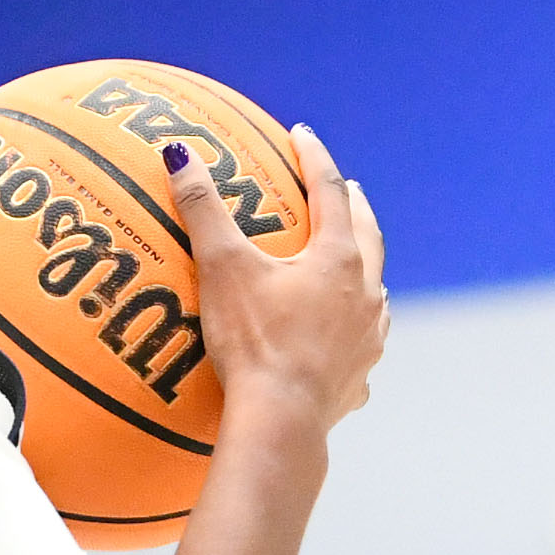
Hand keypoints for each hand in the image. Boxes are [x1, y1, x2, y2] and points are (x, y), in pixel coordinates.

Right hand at [166, 126, 386, 433]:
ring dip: (364, 268)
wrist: (280, 420)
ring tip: (352, 261)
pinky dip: (356, 328)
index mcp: (338, 259)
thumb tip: (179, 155)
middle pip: (368, 235)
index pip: (330, 192)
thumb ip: (203, 210)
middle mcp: (366, 293)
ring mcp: (368, 337)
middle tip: (347, 189)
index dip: (314, 159)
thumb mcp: (223, 269)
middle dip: (355, 207)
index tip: (302, 134)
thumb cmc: (253, 342)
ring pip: (375, 289)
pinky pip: (364, 343)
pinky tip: (346, 338)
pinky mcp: (359, 376)